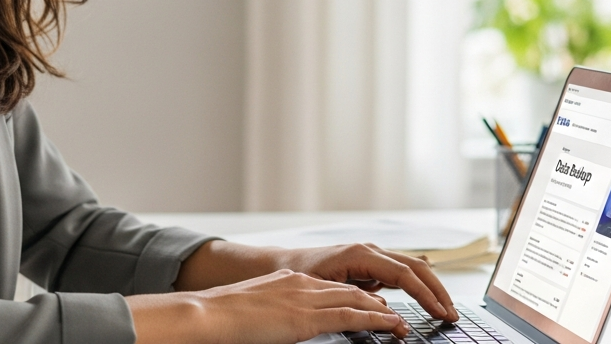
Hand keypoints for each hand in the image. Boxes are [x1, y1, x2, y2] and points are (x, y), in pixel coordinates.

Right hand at [128, 269, 408, 343]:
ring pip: (357, 301)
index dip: (358, 298)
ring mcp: (306, 299)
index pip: (334, 288)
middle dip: (378, 303)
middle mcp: (303, 285)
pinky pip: (350, 317)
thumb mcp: (257, 310)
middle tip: (396, 315)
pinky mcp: (307, 317)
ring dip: (383, 313)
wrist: (209, 314)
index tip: (374, 307)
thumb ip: (276, 314)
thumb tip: (280, 325)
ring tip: (401, 324)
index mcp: (290, 283)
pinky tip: (390, 327)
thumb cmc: (223, 318)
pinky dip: (375, 321)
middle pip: (352, 291)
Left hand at [279, 243, 457, 323]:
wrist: (284, 264)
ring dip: (430, 288)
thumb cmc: (299, 276)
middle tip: (452, 314)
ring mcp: (372, 255)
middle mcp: (371, 250)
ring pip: (412, 268)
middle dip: (437, 290)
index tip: (440, 312)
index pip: (405, 274)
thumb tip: (387, 312)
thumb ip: (356, 300)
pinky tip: (429, 295)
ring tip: (444, 309)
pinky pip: (400, 272)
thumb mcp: (326, 290)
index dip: (425, 294)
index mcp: (361, 254)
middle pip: (416, 267)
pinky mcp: (370, 264)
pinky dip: (417, 284)